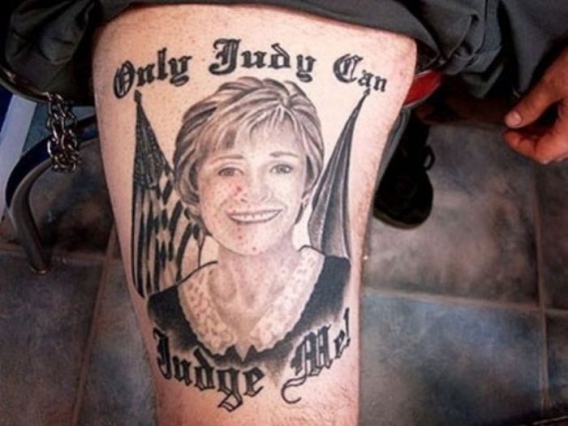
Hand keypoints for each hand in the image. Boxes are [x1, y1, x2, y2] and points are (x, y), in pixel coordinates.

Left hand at [503, 48, 567, 163]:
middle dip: (532, 139)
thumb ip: (530, 107)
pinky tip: (552, 111)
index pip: (542, 154)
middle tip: (516, 125)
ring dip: (546, 132)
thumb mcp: (553, 84)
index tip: (507, 133)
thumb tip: (512, 122)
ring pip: (566, 140)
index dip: (520, 146)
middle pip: (554, 149)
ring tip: (530, 117)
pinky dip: (560, 125)